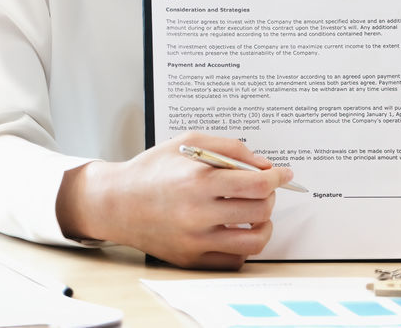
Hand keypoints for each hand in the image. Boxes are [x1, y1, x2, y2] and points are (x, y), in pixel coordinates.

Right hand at [55, 132, 293, 268]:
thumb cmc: (153, 169)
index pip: (257, 184)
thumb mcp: (189, 141)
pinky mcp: (191, 259)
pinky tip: (236, 229)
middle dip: (269, 197)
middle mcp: (198, 214)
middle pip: (260, 211)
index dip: (277, 178)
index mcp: (198, 181)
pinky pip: (235, 260)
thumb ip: (231, 148)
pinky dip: (243, 245)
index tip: (284, 174)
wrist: (117, 202)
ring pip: (254, 241)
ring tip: (255, 213)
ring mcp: (195, 241)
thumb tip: (265, 165)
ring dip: (264, 224)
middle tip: (262, 189)